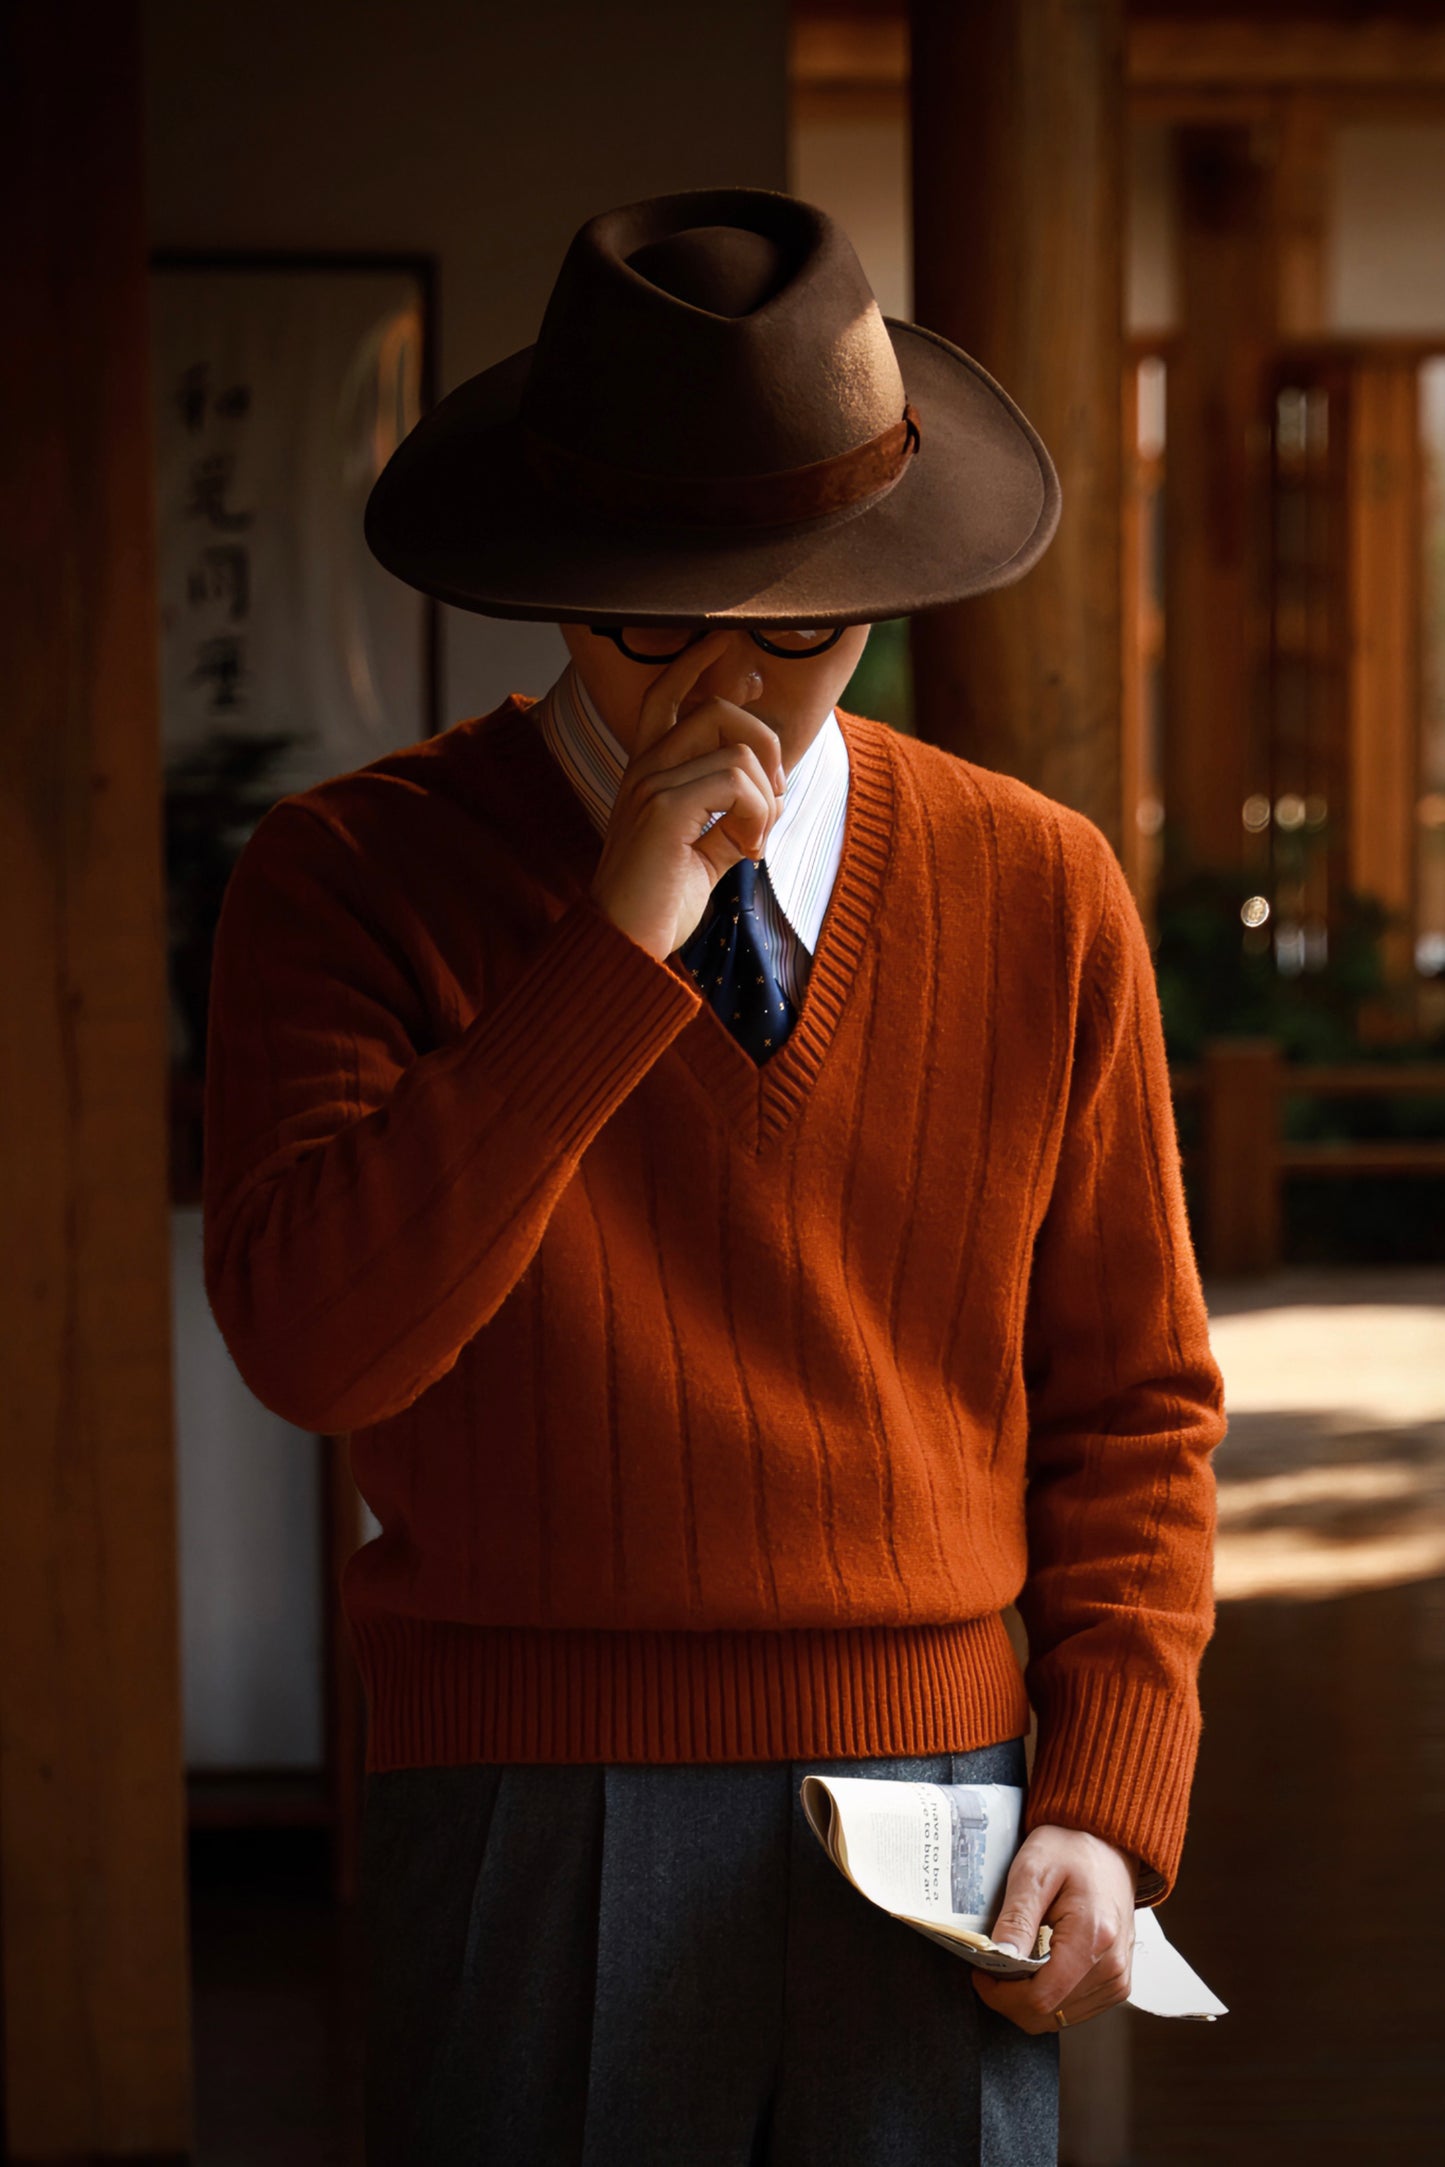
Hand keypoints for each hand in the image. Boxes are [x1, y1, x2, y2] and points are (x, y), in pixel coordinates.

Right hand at [588, 629, 786, 962]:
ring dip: (766, 796)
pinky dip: (759, 815)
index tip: (727, 642)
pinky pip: (737, 782)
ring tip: (753, 842)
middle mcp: (643, 770)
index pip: (666, 696)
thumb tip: (770, 799)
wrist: (624, 948)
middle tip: (773, 802)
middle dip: (765, 745)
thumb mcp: (703, 855)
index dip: (696, 662)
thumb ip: (730, 820)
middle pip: (717, 709)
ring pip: (736, 748)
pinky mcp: (663, 808)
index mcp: (647, 775)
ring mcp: (649, 785)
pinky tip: (747, 851)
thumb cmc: (658, 907)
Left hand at [972, 1825, 1137, 2033]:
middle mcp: (1112, 1966)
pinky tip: (1038, 1969)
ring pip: (1061, 2017)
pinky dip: (1051, 1997)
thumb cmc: (1070, 1849)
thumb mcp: (1033, 1871)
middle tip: (992, 1968)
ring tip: (1015, 1964)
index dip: (1002, 1995)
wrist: (1108, 1844)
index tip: (981, 1973)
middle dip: (1011, 1999)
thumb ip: (1017, 1918)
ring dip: (1030, 2000)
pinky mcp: (1118, 1982)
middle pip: (1049, 2015)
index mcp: (1093, 1937)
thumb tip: (999, 1959)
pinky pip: (1076, 2010)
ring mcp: (1119, 1978)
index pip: (1041, 1998)